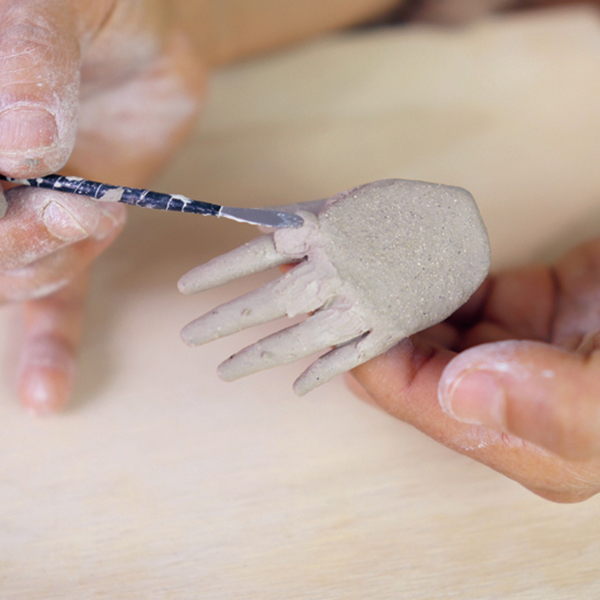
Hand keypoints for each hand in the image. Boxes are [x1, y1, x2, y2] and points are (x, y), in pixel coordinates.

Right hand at [0, 0, 204, 412]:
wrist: (150, 30)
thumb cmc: (97, 0)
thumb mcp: (54, 4)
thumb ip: (30, 58)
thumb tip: (25, 143)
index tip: (27, 183)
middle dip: (21, 236)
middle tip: (71, 201)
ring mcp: (22, 210)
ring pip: (16, 272)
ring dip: (53, 260)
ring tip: (93, 212)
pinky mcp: (74, 231)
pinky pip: (56, 300)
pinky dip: (50, 347)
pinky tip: (45, 394)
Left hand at [350, 239, 599, 501]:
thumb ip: (555, 406)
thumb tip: (460, 391)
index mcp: (521, 440)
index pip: (413, 398)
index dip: (363, 354)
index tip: (326, 309)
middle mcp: (508, 400)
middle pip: (410, 362)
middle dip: (362, 324)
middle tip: (316, 279)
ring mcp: (516, 347)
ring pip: (428, 324)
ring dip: (387, 296)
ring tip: (344, 263)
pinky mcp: (528, 305)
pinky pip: (458, 290)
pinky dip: (427, 272)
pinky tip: (399, 256)